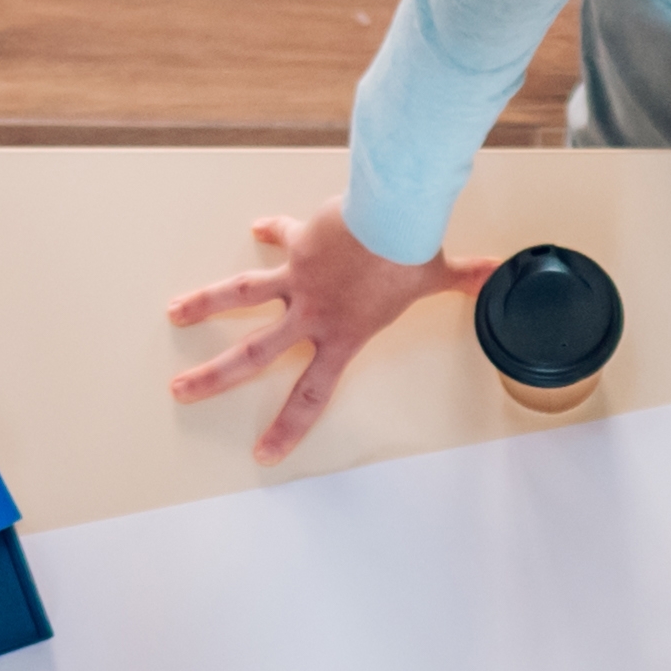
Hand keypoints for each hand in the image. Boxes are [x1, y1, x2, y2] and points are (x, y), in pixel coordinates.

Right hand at [164, 210, 489, 464]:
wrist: (390, 215)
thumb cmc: (410, 252)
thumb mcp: (436, 275)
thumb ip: (462, 280)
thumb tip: (496, 275)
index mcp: (342, 336)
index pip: (311, 394)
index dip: (288, 427)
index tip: (265, 454)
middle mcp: (311, 314)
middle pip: (252, 354)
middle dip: (214, 377)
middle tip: (182, 391)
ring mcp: (298, 280)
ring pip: (239, 297)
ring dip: (204, 305)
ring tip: (173, 312)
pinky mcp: (298, 245)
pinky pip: (281, 237)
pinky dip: (270, 230)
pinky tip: (254, 227)